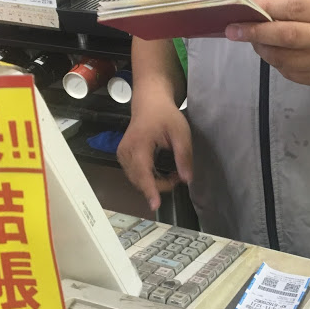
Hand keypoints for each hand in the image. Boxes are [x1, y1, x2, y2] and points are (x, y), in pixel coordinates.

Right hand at [117, 93, 191, 211]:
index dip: (150, 190)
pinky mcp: (123, 157)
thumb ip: (184, 155)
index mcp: (139, 144)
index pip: (143, 172)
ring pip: (137, 180)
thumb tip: (188, 179)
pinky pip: (135, 175)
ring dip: (155, 183)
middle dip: (160, 185)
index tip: (155, 205)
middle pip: (140, 180)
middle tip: (179, 176)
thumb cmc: (166, 115)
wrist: (149, 103)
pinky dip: (148, 179)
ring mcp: (122, 155)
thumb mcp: (181, 132)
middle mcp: (125, 151)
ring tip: (173, 173)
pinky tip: (161, 173)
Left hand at [225, 0, 309, 86]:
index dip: (266, 10)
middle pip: (286, 37)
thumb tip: (263, 9)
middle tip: (233, 30)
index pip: (294, 10)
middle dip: (255, 33)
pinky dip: (276, 61)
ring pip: (283, 59)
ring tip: (255, 39)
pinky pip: (290, 72)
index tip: (243, 9)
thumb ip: (300, 5)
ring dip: (263, 48)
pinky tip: (274, 52)